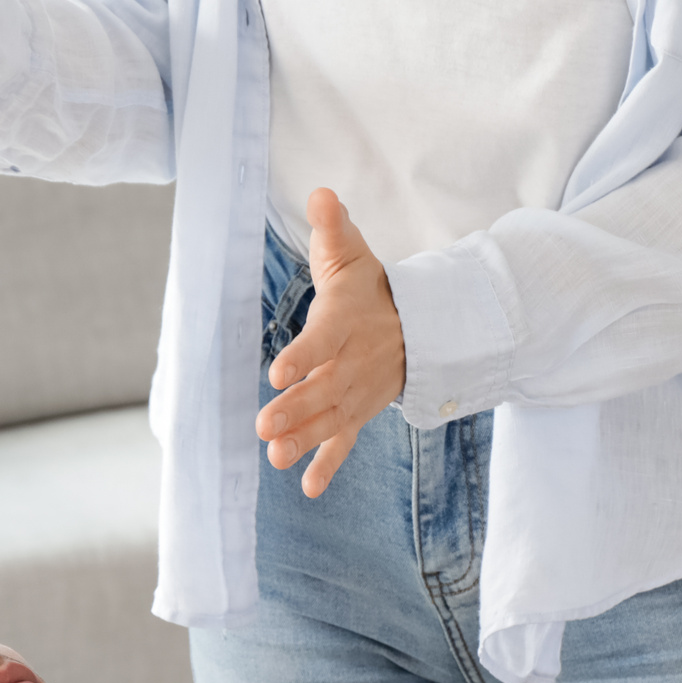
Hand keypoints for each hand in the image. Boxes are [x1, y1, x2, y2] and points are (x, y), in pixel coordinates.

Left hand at [257, 189, 405, 499]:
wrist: (417, 325)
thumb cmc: (372, 288)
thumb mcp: (353, 253)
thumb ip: (334, 229)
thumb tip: (320, 195)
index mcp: (347, 322)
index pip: (324, 340)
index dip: (302, 356)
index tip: (277, 372)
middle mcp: (354, 362)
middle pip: (324, 389)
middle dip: (295, 409)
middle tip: (264, 426)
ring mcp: (358, 392)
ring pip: (331, 419)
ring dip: (304, 440)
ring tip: (275, 456)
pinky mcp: (358, 413)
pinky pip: (345, 442)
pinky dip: (328, 465)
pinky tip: (308, 488)